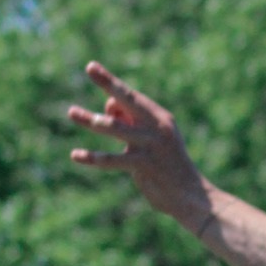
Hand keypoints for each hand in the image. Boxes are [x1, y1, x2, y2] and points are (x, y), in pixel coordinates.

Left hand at [68, 61, 210, 226]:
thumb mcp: (154, 142)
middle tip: (90, 67)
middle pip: (128, 99)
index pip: (132, 97)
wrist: (194, 198)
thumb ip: (132, 124)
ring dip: (91, 120)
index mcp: (160, 118)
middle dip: (109, 83)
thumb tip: (108, 106)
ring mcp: (150, 145)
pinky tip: (76, 155)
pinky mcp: (143, 165)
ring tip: (72, 113)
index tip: (93, 70)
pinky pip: (111, 159)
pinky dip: (93, 157)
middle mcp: (157, 127)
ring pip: (114, 127)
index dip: (111, 86)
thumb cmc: (170, 169)